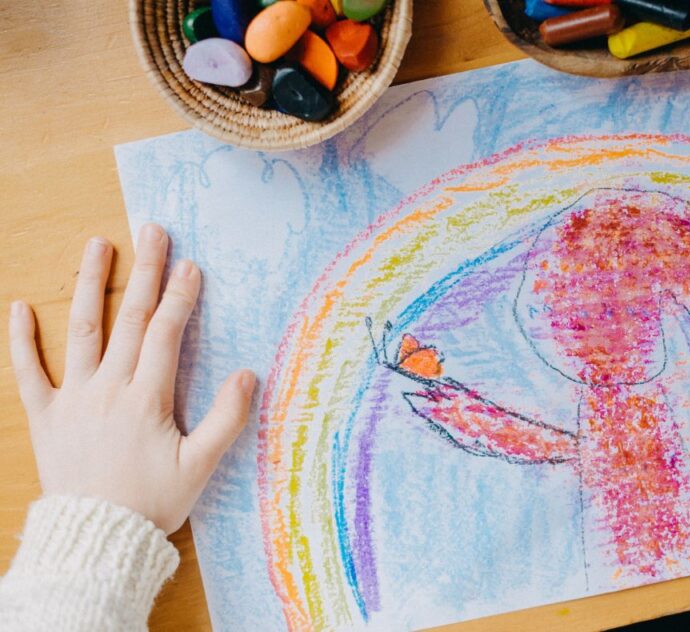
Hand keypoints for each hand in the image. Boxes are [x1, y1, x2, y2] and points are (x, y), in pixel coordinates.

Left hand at [7, 224, 255, 533]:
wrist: (97, 539)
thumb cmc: (152, 503)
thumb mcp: (200, 467)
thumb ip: (226, 419)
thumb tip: (249, 374)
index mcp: (147, 398)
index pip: (165, 334)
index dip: (181, 297)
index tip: (191, 265)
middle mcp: (108, 388)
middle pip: (129, 319)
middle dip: (146, 272)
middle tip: (153, 231)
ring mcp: (73, 399)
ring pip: (82, 331)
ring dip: (91, 285)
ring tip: (98, 245)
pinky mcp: (46, 417)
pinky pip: (28, 373)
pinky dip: (22, 340)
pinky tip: (19, 307)